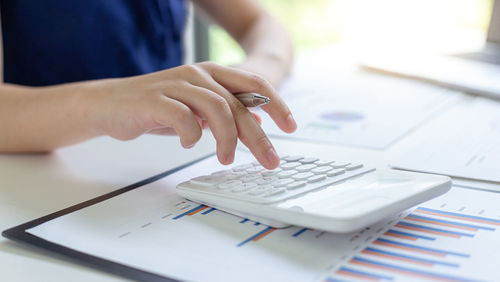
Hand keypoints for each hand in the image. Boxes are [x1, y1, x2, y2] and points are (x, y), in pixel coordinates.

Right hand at [88, 62, 296, 168]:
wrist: (110, 104)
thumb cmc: (156, 107)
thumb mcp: (196, 108)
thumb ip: (225, 111)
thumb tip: (257, 122)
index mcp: (211, 73)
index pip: (254, 83)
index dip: (277, 103)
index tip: (291, 125)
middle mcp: (197, 74)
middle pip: (240, 103)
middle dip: (258, 136)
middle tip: (269, 160)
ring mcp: (176, 85)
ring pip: (217, 109)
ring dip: (227, 139)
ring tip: (225, 159)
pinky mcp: (155, 100)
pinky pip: (184, 118)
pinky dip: (192, 134)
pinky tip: (188, 144)